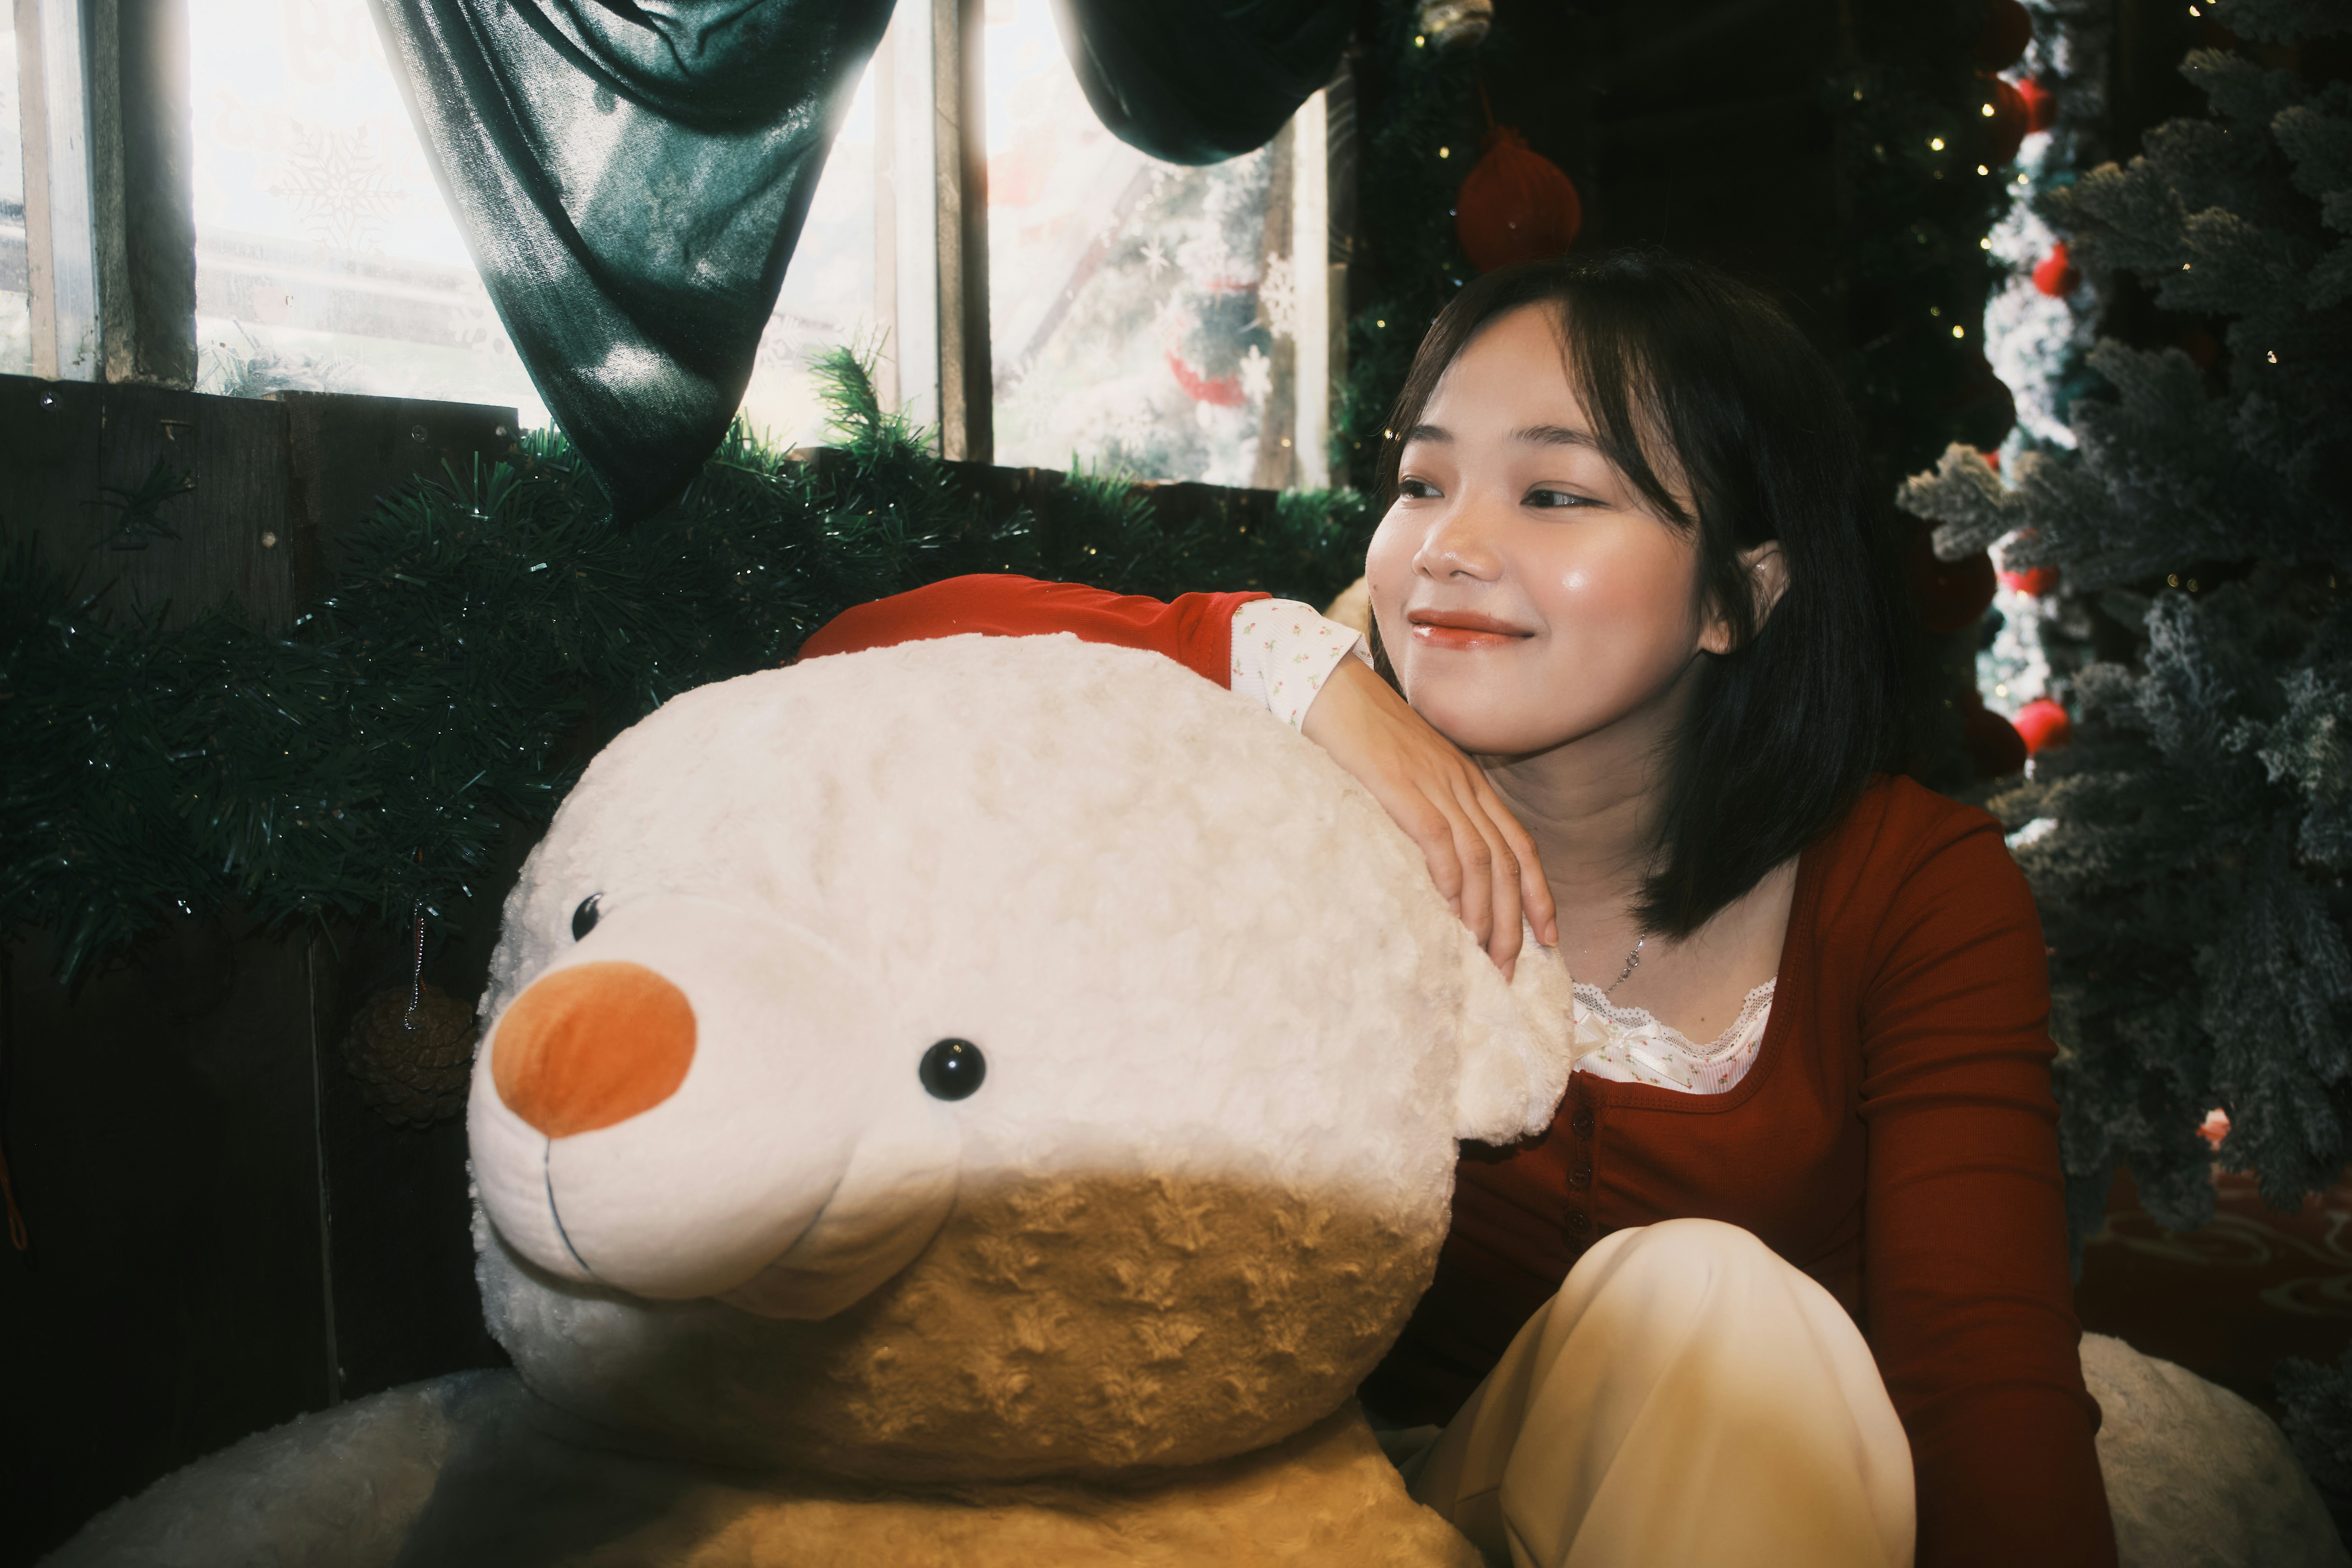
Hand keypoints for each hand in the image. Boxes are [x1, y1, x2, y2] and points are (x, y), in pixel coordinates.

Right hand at [1301, 658, 1557, 976]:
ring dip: (1487, 914)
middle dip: (1515, 920)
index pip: (1518, 842)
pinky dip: (1453, 884)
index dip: (1538, 892)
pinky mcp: (1403, 787)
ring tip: (1482, 957)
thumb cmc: (1360, 730)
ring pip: (1482, 859)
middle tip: (1507, 969)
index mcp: (1467, 780)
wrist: (1328, 685)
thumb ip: (1427, 805)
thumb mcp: (1408, 769)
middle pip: (1506, 860)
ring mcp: (1436, 784)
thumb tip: (1433, 856)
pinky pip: (1442, 843)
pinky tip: (1451, 916)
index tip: (1547, 936)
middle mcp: (1462, 783)